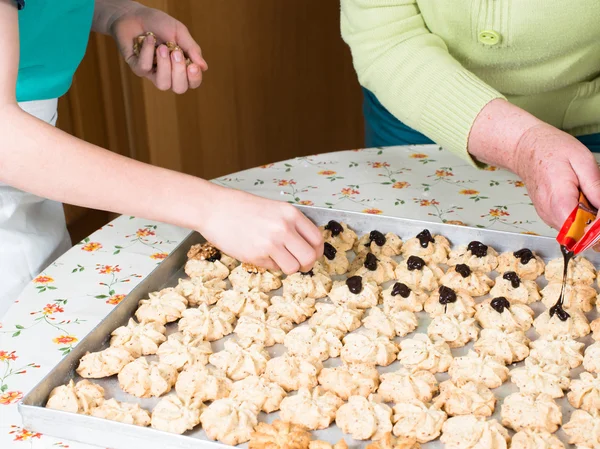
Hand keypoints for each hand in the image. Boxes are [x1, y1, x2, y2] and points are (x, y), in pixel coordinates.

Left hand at [109, 3, 207, 92]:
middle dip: (179, 72)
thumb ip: (191, 48)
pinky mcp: (138, 69)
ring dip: (164, 66)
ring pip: (163, 84)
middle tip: (175, 53)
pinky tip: (148, 39)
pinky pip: (144, 68)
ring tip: (161, 47)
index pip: (192, 82)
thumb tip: (204, 67)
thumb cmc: (159, 24)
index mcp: (182, 66)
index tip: (192, 66)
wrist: (135, 14)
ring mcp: (153, 73)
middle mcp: (169, 73)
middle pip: (179, 88)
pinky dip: (148, 52)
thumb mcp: (179, 32)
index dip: (194, 78)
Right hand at [198, 186, 323, 273]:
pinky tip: (261, 253)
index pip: (317, 239)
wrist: (214, 209)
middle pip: (310, 257)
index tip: (312, 253)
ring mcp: (270, 243)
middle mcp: (283, 228)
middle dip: (307, 264)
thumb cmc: (241, 208)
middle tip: (299, 263)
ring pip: (294, 268)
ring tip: (279, 259)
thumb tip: (305, 244)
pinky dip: (271, 265)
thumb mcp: (273, 208)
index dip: (317, 250)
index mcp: (290, 214)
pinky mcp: (256, 256)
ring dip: (289, 267)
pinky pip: (274, 268)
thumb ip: (291, 224)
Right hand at [513, 123, 599, 229]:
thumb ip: (596, 188)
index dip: (598, 227)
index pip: (582, 230)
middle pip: (580, 233)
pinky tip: (577, 197)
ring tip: (585, 193)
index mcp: (559, 200)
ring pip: (575, 230)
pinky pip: (568, 223)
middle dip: (595, 221)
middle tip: (594, 197)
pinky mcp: (547, 215)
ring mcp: (546, 215)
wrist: (526, 149)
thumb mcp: (583, 161)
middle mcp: (549, 213)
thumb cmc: (551, 150)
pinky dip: (578, 214)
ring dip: (587, 218)